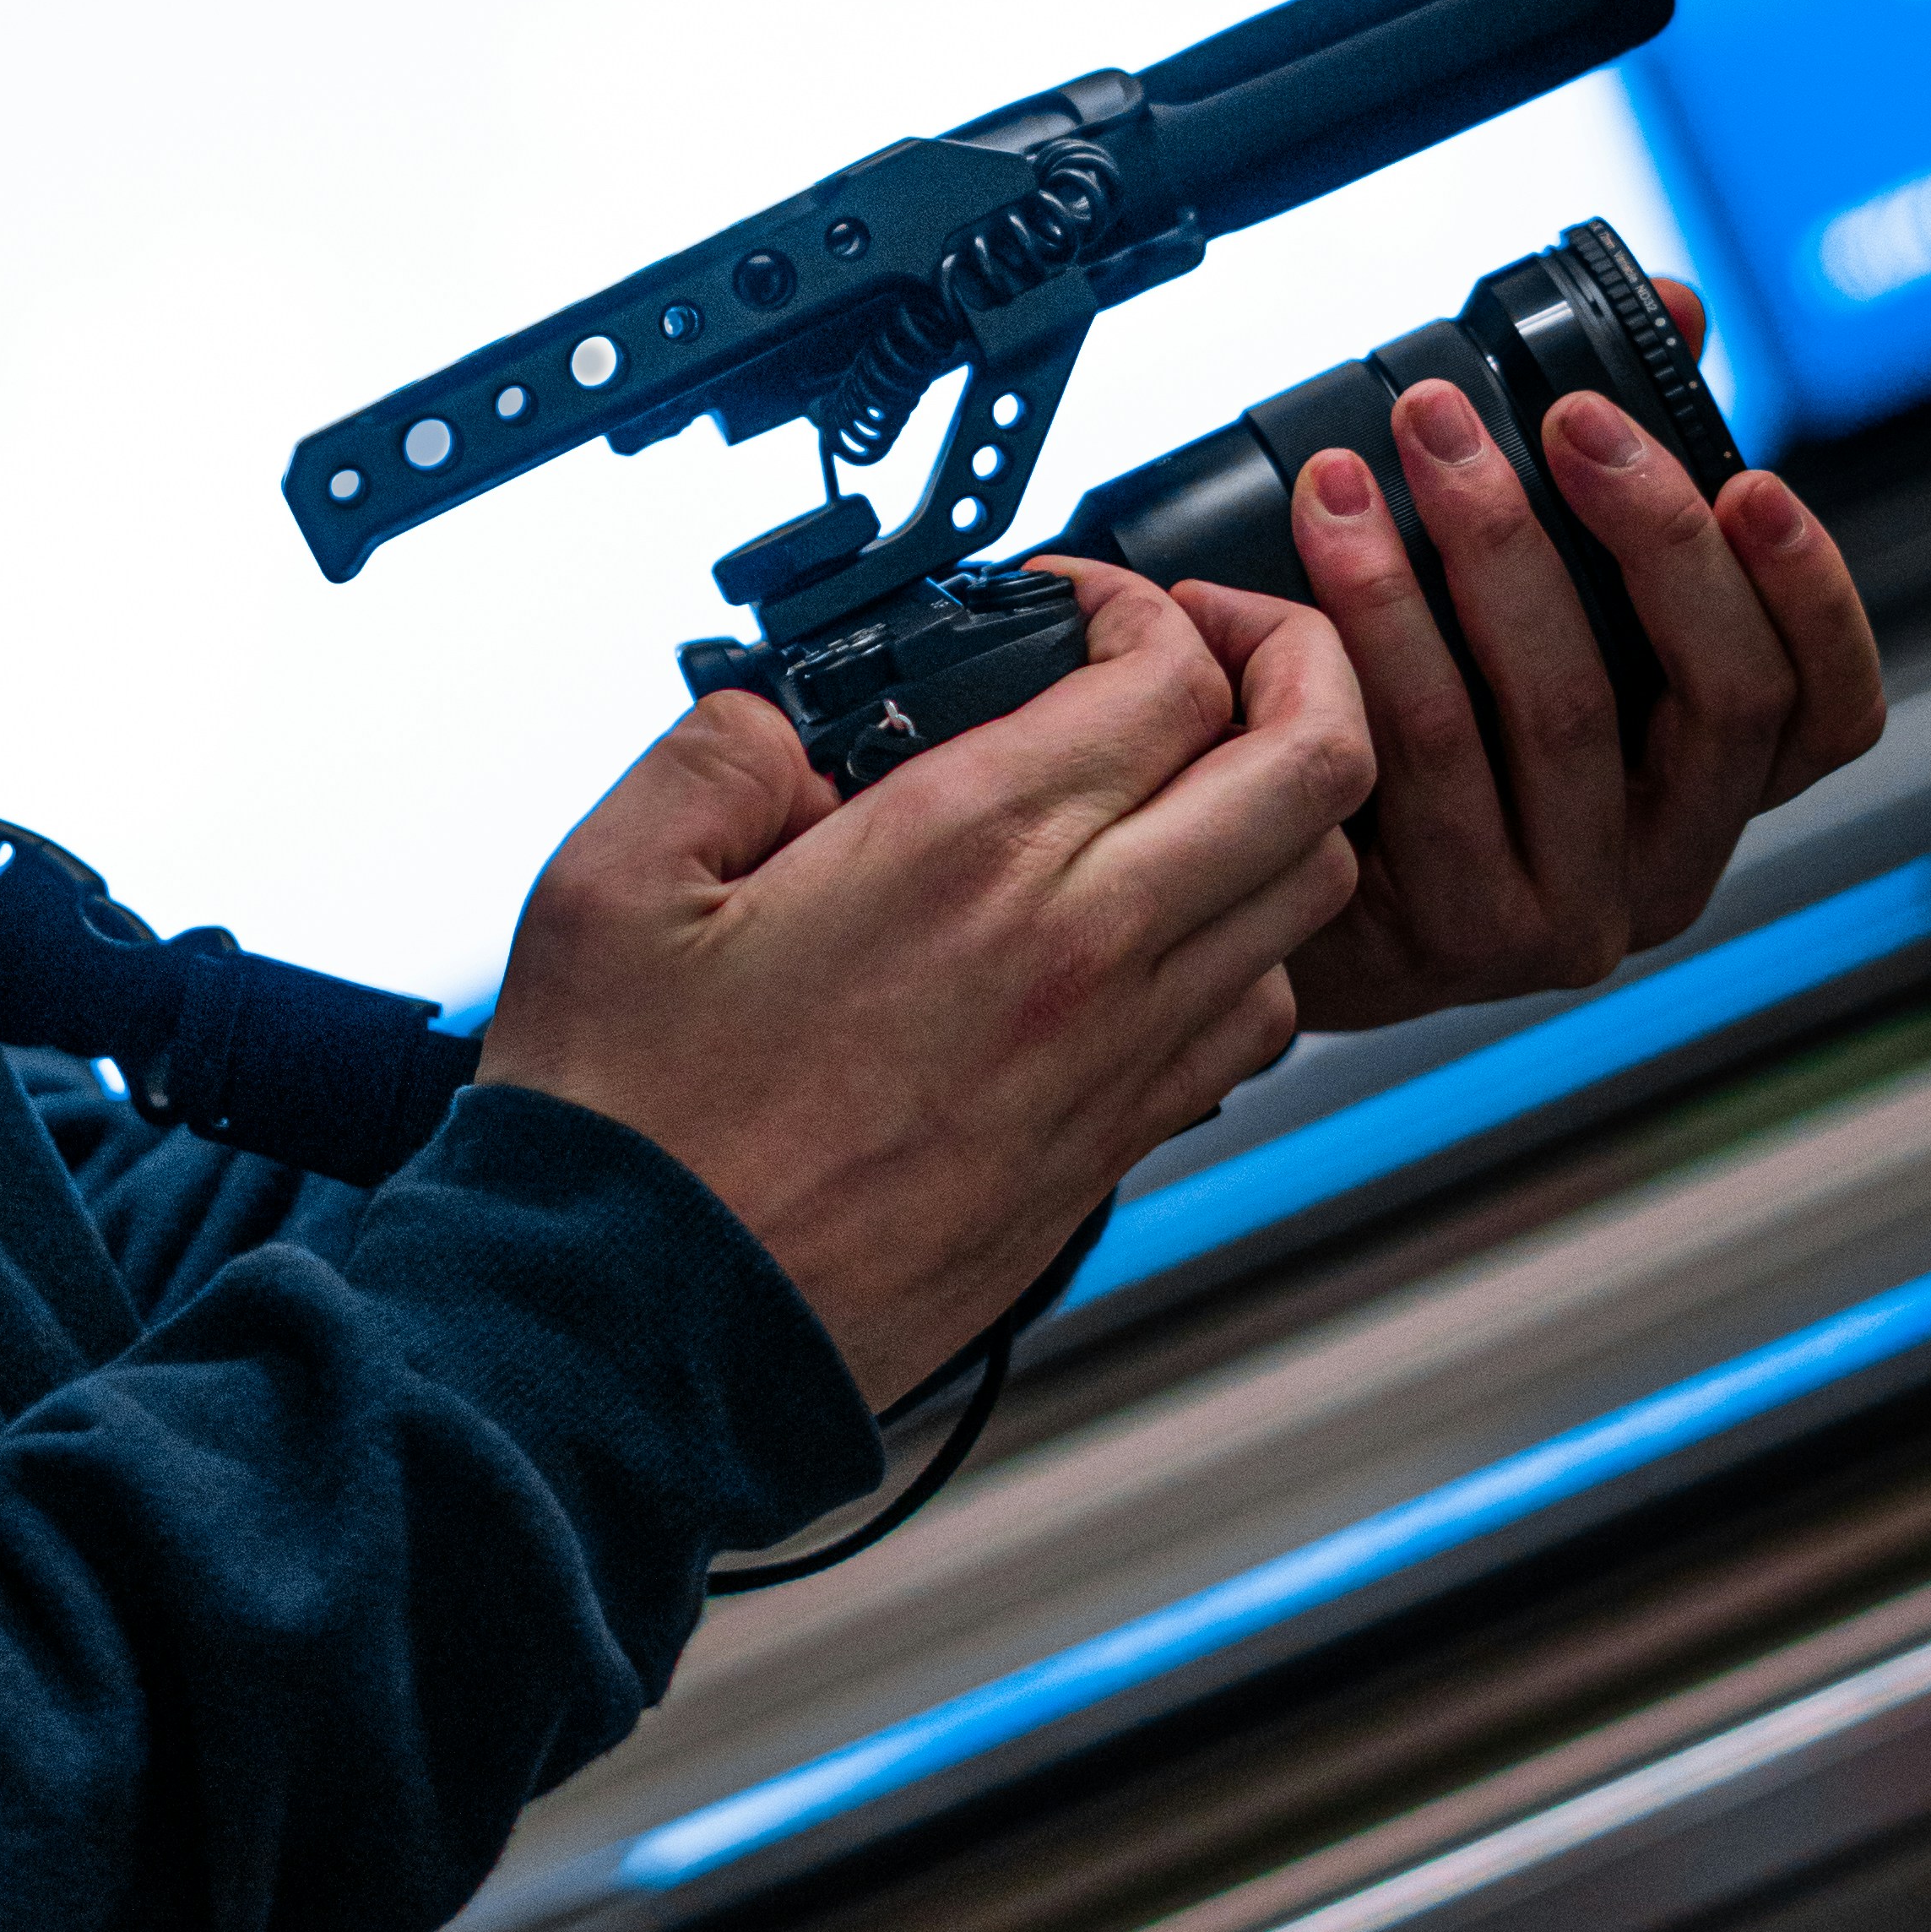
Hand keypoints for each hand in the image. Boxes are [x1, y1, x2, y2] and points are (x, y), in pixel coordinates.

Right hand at [477, 561, 1370, 1406]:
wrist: (644, 1329)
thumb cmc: (629, 1120)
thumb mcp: (615, 873)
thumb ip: (720, 746)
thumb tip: (786, 721)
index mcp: (968, 847)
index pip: (1172, 674)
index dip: (1146, 602)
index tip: (1077, 605)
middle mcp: (1083, 944)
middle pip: (1314, 764)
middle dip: (1299, 662)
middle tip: (1212, 646)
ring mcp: (1118, 1057)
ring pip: (1315, 893)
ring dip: (1283, 807)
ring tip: (1195, 779)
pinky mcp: (1114, 1148)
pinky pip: (1263, 1020)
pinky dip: (1251, 944)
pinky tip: (1158, 925)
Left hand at [1175, 284, 1881, 1028]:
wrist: (1266, 875)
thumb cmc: (1425, 713)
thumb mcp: (1535, 599)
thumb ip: (1623, 466)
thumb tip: (1678, 308)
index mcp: (1713, 788)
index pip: (1830, 708)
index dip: (1812, 594)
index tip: (1750, 479)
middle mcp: (1666, 869)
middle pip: (1718, 697)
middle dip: (1645, 530)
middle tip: (1559, 414)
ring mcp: (1564, 919)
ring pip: (1558, 713)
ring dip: (1470, 554)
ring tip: (1376, 454)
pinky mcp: (1446, 937)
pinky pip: (1420, 760)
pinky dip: (1363, 632)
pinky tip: (1298, 551)